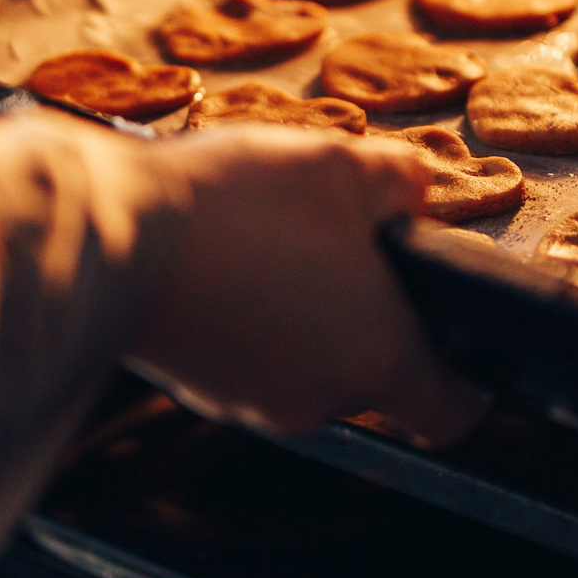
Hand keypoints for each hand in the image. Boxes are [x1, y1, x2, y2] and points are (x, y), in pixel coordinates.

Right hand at [126, 126, 486, 447]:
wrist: (113, 237)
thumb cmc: (237, 208)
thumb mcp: (342, 164)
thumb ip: (402, 184)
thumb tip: (412, 199)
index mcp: (377, 355)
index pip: (449, 412)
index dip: (464, 384)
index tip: (460, 352)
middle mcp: (320, 398)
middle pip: (372, 373)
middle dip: (365, 313)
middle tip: (339, 245)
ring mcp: (251, 401)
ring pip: (307, 362)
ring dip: (303, 313)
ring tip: (272, 241)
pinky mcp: (198, 389)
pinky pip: (250, 358)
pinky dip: (251, 320)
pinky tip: (229, 261)